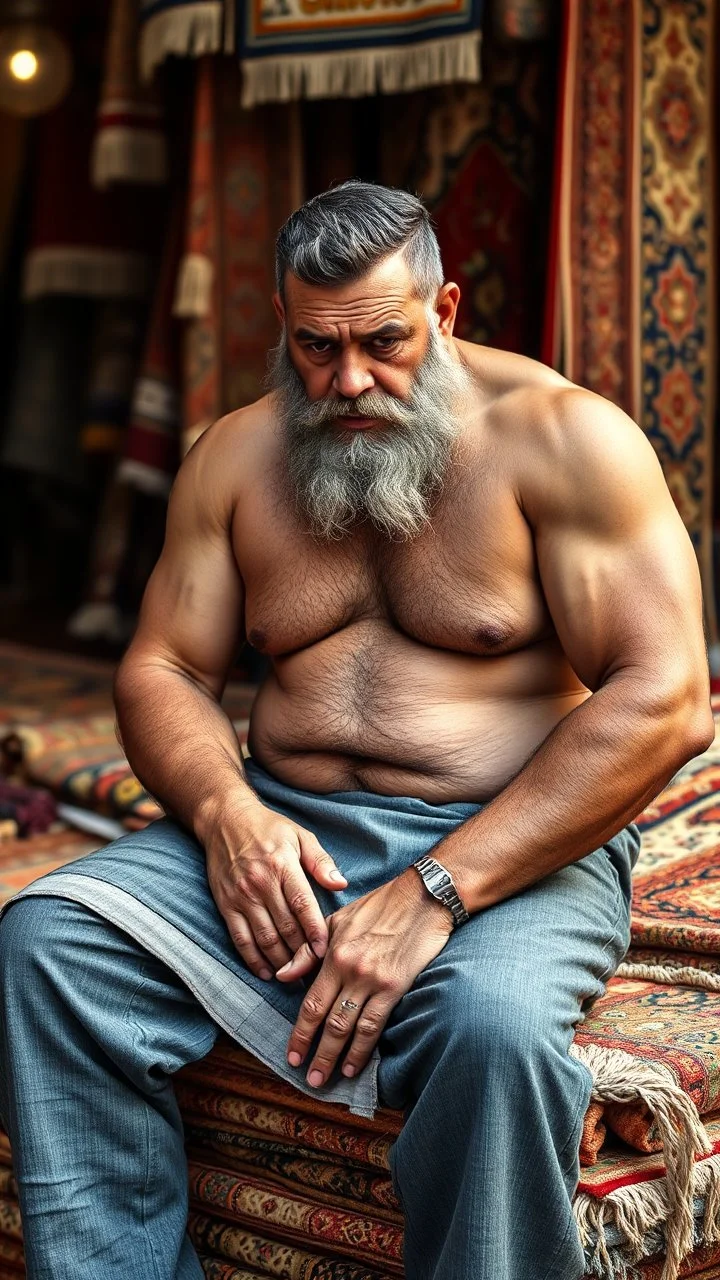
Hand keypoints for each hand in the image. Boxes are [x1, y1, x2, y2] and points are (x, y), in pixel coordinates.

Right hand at [204, 795, 346, 979]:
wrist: (224, 819)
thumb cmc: (269, 828)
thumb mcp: (300, 835)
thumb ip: (321, 862)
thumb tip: (341, 885)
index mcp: (283, 865)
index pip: (303, 906)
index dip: (315, 932)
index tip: (326, 952)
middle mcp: (261, 883)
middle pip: (286, 927)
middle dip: (302, 953)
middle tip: (315, 972)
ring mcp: (241, 896)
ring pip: (264, 938)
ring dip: (281, 962)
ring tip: (296, 976)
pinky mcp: (225, 904)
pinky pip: (240, 938)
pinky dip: (253, 959)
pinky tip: (267, 972)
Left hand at [276, 869, 453, 1087]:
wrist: (423, 897)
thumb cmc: (380, 905)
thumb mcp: (337, 920)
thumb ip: (310, 951)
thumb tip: (284, 976)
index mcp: (333, 954)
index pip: (310, 1003)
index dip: (300, 1033)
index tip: (292, 1054)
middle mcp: (350, 971)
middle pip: (327, 1021)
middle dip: (314, 1053)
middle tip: (308, 1079)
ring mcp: (374, 980)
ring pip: (349, 1028)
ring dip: (335, 1057)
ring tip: (326, 1079)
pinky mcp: (396, 986)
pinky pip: (375, 1024)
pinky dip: (363, 1049)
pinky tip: (354, 1065)